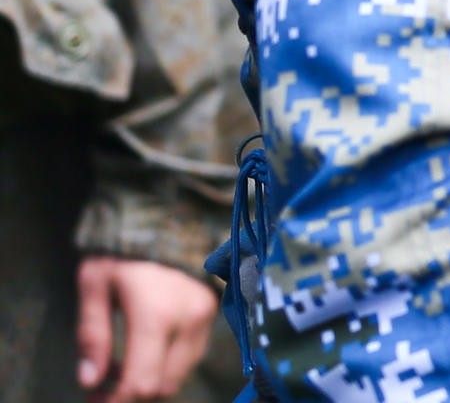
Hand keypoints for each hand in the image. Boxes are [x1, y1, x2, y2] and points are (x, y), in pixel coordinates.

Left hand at [76, 255, 217, 402]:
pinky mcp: (212, 314)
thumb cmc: (124, 248)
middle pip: (163, 386)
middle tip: (103, 388)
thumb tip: (89, 380)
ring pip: (180, 375)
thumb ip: (92, 335)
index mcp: (156, 315)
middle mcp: (188, 321)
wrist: (169, 213)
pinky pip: (191, 358)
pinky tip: (145, 355)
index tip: (95, 401)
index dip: (116, 402)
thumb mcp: (95, 284)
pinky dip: (166, 367)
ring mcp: (205, 318)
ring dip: (150, 383)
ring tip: (121, 371)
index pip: (141, 383)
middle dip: (131, 395)